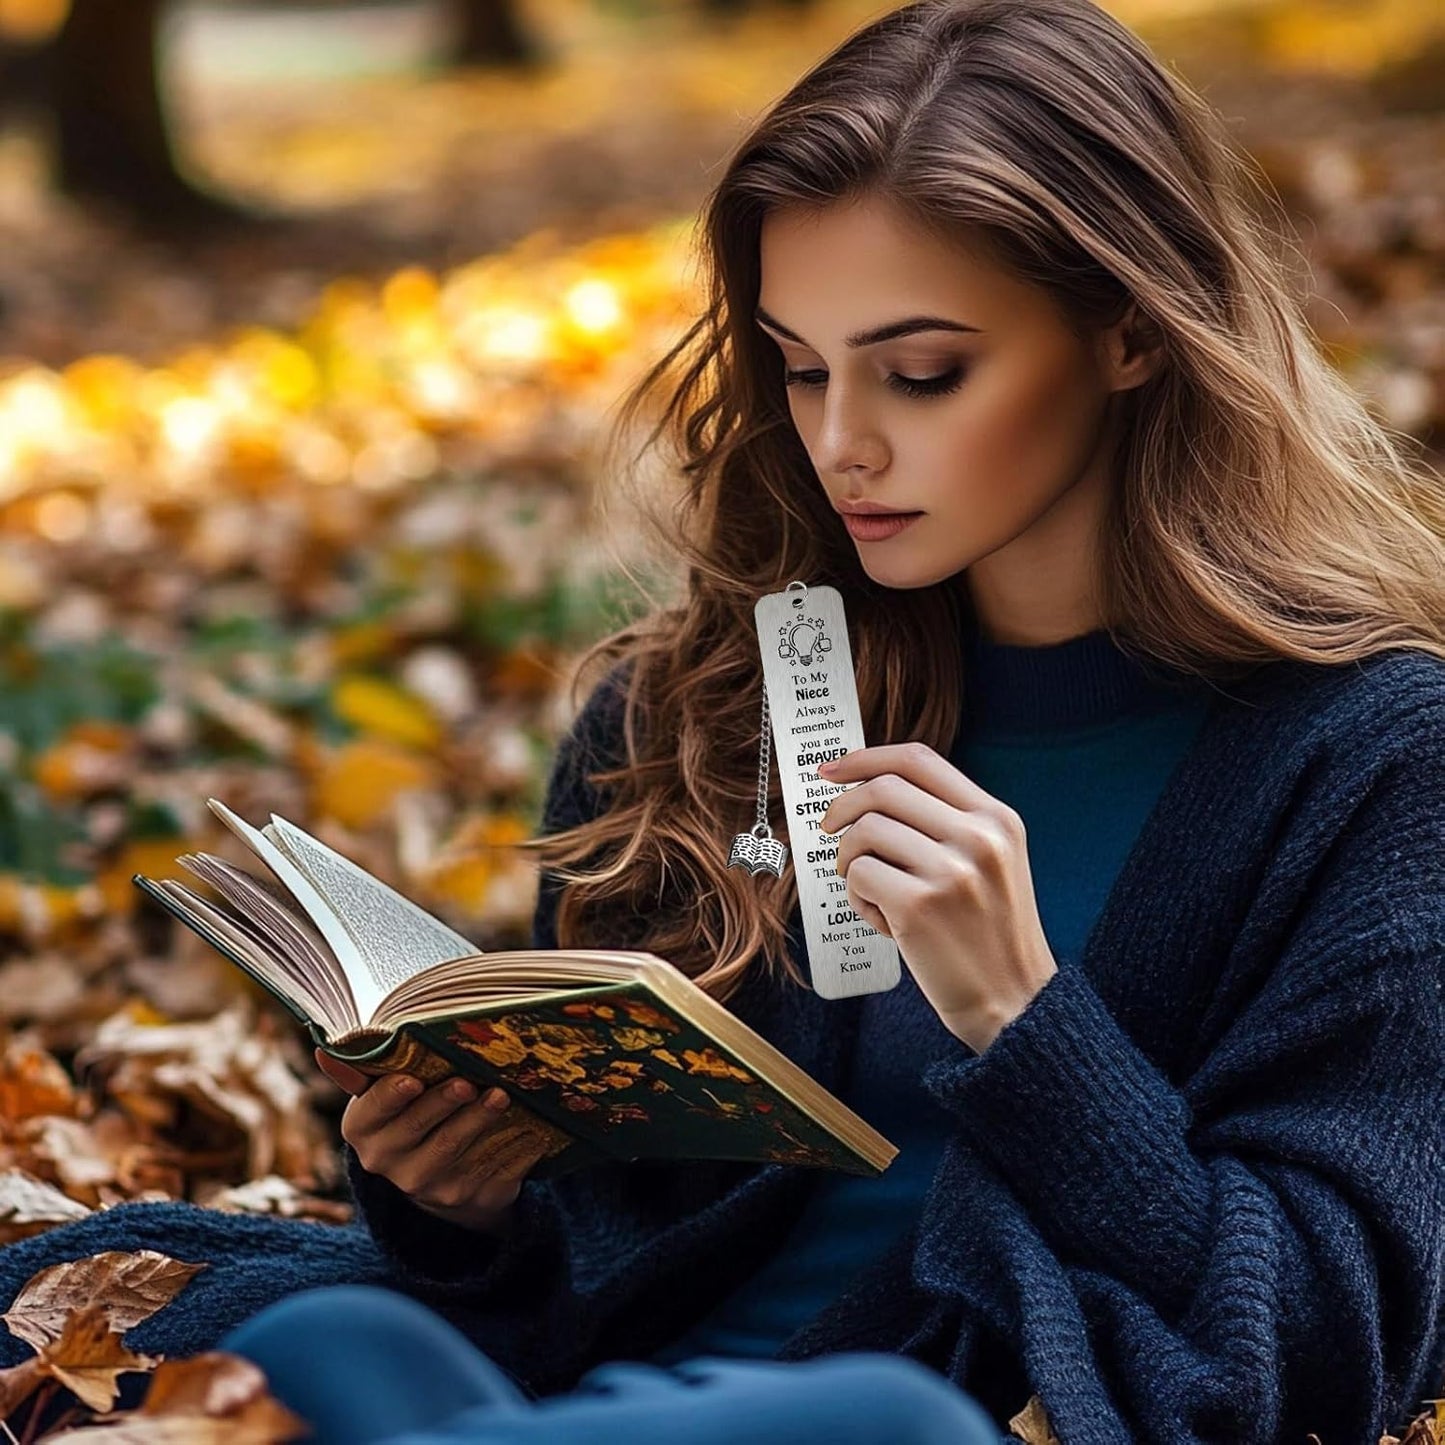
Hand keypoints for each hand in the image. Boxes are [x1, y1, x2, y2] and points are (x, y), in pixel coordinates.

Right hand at [315, 1049, 543, 1233]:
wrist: (439, 1175)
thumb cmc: (409, 1113)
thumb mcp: (381, 1094)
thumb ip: (360, 1071)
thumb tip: (324, 1047)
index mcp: (364, 1132)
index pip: (371, 1114)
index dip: (391, 1098)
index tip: (410, 1080)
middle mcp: (391, 1165)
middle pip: (419, 1132)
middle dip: (443, 1105)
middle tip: (466, 1081)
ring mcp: (434, 1187)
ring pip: (457, 1151)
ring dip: (480, 1122)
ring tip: (501, 1095)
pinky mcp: (473, 1197)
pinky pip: (496, 1170)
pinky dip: (515, 1148)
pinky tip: (531, 1128)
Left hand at [816, 742, 1057, 1052]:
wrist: (1015, 1003)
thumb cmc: (988, 933)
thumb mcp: (992, 861)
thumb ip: (946, 821)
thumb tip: (869, 788)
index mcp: (996, 817)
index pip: (918, 759)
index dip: (866, 758)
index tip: (831, 771)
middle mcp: (978, 836)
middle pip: (883, 789)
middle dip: (841, 807)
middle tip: (829, 830)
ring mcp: (950, 870)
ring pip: (864, 832)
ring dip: (850, 861)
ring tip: (869, 891)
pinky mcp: (919, 906)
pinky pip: (859, 876)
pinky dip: (858, 898)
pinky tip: (883, 921)